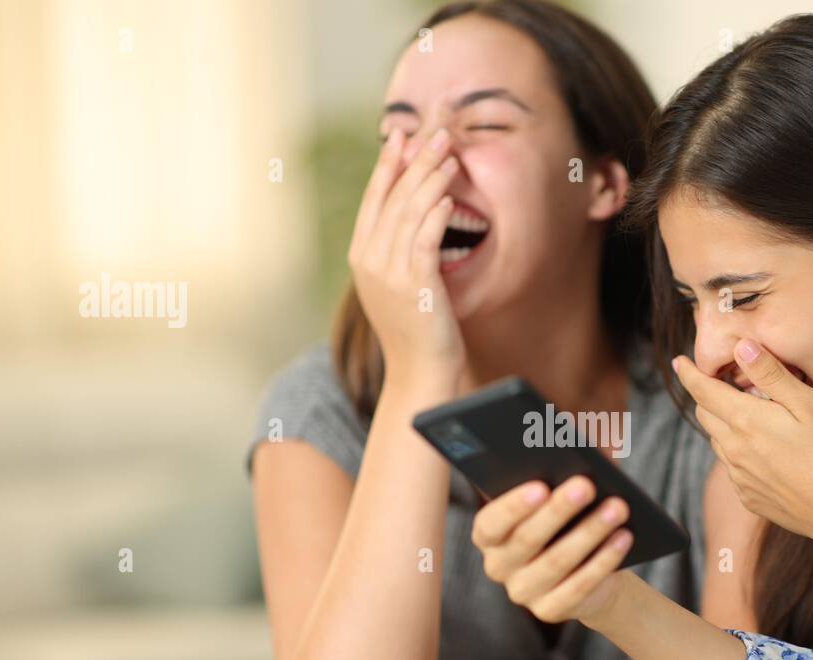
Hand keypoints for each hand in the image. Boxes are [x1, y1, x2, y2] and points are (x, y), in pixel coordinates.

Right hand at [348, 128, 464, 383]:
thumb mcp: (402, 286)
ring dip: (430, 179)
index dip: (389, 164)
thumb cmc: (418, 332)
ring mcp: (388, 273)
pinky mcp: (413, 286)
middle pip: (392, 198)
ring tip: (449, 153)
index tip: (403, 134)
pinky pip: (424, 239)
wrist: (420, 375)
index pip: (375, 200)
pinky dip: (436, 214)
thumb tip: (418, 214)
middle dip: (415, 160)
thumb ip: (402, 250)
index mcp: (363, 258)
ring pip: (408, 213)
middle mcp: (370, 261)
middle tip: (436, 131)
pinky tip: (449, 196)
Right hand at [471, 476, 633, 624]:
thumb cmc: (567, 519)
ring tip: (617, 507)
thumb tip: (577, 457)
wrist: (589, 569)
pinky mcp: (550, 610)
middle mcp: (498, 565)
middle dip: (559, 511)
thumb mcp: (556, 494)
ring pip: (556, 563)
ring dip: (589, 532)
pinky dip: (603, 560)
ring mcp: (522, 592)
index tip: (541, 485)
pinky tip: (623, 537)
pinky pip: (578, 587)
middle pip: (526, 540)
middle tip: (587, 485)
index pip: (491, 523)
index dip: (514, 506)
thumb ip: (556, 474)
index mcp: (488, 533)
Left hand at [673, 339, 812, 547]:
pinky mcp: (747, 496)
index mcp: (746, 422)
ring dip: (724, 425)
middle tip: (727, 386)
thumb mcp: (808, 403)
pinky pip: (732, 468)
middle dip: (709, 397)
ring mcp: (739, 477)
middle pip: (705, 415)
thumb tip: (741, 347)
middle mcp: (734, 450)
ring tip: (753, 418)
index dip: (689, 373)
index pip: (703, 391)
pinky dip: (738, 453)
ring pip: (718, 441)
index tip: (679, 362)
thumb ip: (770, 374)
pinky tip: (766, 452)